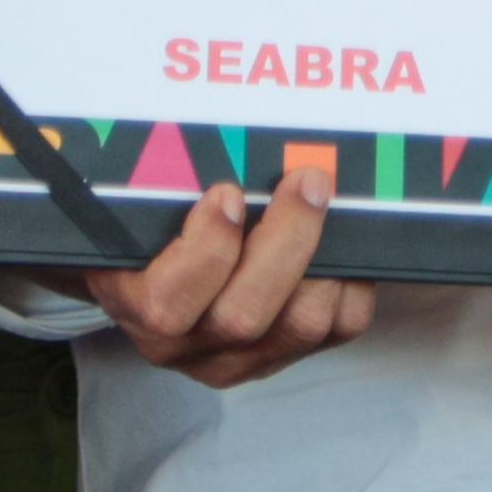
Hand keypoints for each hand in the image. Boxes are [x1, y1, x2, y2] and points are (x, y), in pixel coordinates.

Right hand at [68, 172, 376, 386]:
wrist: (158, 272)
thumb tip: (215, 132)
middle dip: (285, 241)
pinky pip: (340, 325)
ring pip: (300, 325)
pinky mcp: (290, 355)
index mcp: (137, 307)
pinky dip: (353, 278)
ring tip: (325, 201)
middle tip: (306, 181)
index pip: (165, 305)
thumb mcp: (139, 204)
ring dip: (322, 255)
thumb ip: (165, 183)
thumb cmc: (150, 227)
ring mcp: (242, 359)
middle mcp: (189, 347)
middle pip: (244, 318)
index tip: (227, 193)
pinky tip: (344, 238)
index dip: (206, 250)